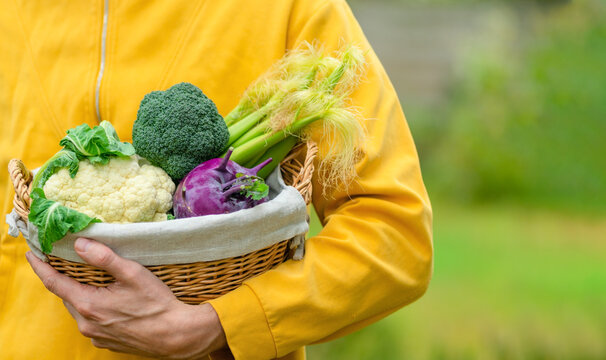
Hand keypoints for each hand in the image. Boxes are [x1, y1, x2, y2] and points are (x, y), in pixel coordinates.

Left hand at [26, 238, 227, 358]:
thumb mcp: (132, 273)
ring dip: (81, 293)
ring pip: (79, 309)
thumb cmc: (157, 304)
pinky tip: (110, 301)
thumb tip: (80, 244)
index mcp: (89, 304)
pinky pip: (92, 321)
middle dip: (65, 278)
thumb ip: (104, 258)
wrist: (176, 335)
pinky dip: (93, 308)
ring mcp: (95, 335)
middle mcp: (86, 323)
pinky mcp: (106, 342)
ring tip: (92, 280)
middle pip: (67, 295)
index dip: (41, 267)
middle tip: (68, 262)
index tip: (32, 253)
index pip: (54, 282)